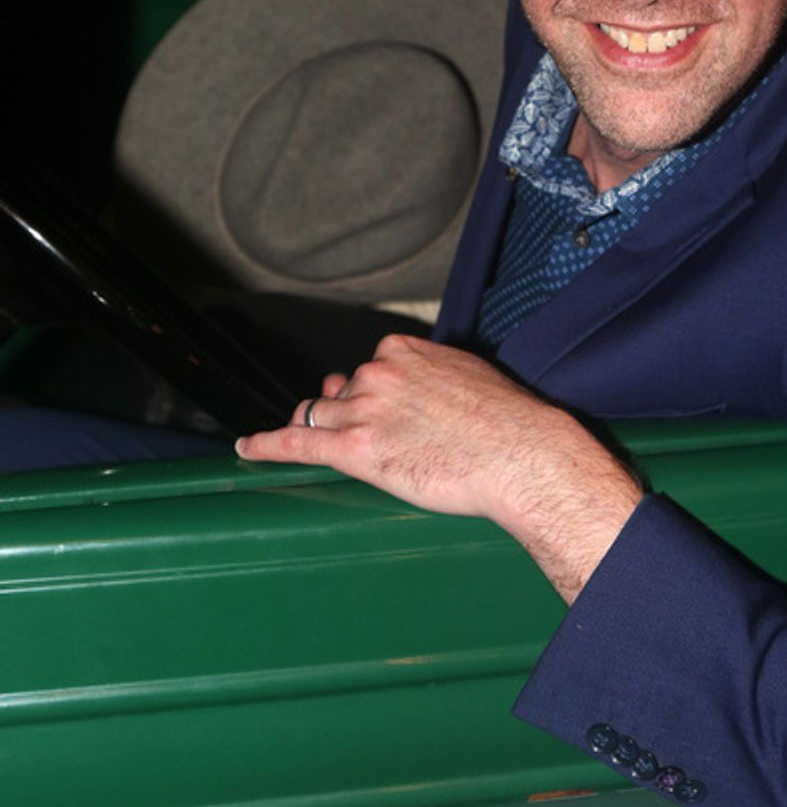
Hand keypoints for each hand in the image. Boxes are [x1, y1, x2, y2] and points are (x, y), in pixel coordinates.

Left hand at [236, 335, 642, 601]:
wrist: (520, 454)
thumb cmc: (508, 423)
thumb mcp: (470, 376)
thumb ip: (433, 375)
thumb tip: (414, 386)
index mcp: (405, 351)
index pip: (369, 367)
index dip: (368, 391)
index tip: (375, 405)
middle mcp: (378, 373)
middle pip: (340, 393)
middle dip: (344, 411)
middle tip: (361, 433)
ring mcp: (364, 410)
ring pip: (320, 418)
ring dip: (318, 431)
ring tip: (314, 442)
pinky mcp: (357, 449)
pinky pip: (296, 443)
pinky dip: (267, 445)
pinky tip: (247, 448)